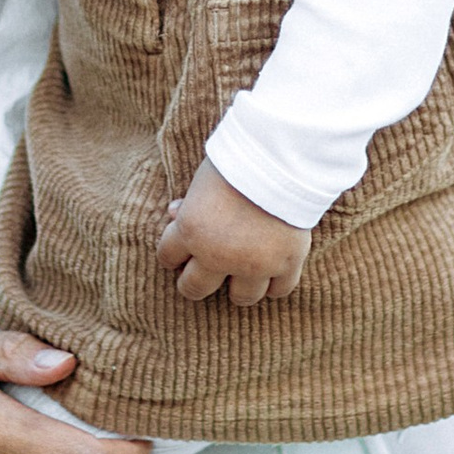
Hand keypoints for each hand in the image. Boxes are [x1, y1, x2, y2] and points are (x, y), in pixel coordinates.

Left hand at [156, 159, 309, 304]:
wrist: (282, 155)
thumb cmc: (237, 160)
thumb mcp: (203, 178)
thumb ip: (190, 203)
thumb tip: (175, 213)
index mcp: (191, 231)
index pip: (167, 257)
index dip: (172, 254)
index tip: (179, 253)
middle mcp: (218, 255)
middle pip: (195, 289)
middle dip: (195, 281)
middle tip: (204, 273)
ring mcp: (254, 264)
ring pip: (241, 297)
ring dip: (239, 286)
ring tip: (242, 271)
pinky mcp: (286, 264)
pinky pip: (278, 290)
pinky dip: (276, 282)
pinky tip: (273, 268)